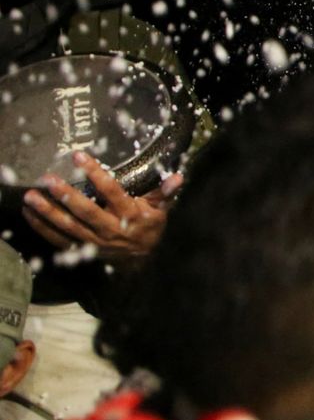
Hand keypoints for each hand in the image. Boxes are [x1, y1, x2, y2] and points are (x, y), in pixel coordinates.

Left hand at [22, 152, 182, 265]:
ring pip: (68, 226)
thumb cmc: (150, 229)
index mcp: (130, 215)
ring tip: (31, 197)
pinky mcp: (82, 251)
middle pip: (85, 211)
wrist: (143, 262)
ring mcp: (94, 241)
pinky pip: (59, 240)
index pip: (112, 192)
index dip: (96, 174)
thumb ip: (165, 192)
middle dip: (66, 195)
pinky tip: (29, 214)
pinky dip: (42, 228)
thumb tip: (177, 176)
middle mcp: (110, 229)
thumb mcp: (161, 210)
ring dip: (47, 212)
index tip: (80, 158)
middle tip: (48, 180)